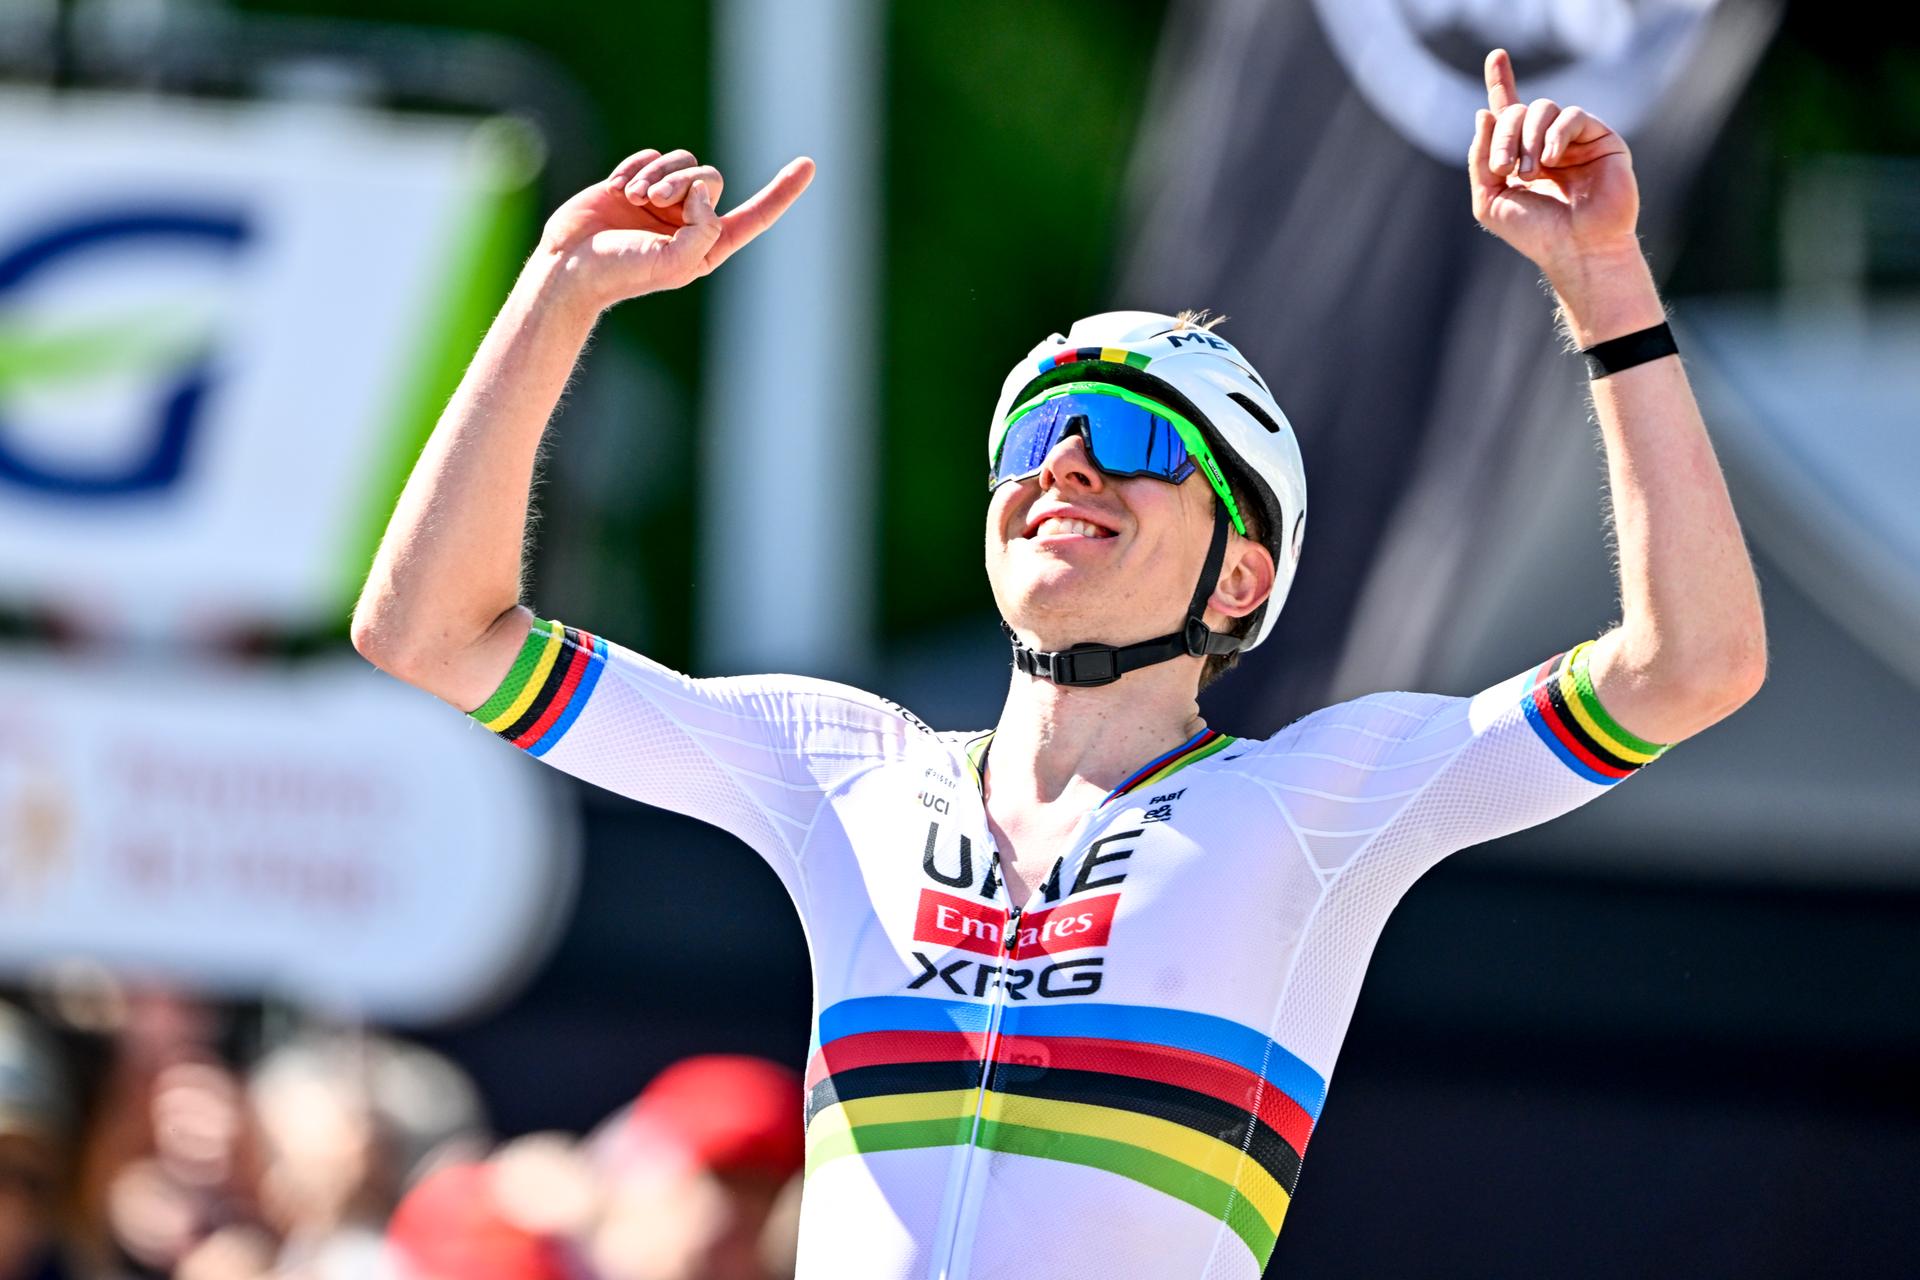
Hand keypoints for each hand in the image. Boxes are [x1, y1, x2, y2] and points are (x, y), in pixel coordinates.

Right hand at [539, 148, 814, 310]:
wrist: (569, 266)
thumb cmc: (621, 272)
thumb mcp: (676, 262)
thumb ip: (704, 228)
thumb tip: (704, 191)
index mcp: (708, 245)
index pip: (755, 217)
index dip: (781, 192)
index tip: (808, 165)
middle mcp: (689, 222)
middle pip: (711, 178)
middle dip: (683, 182)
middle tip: (652, 200)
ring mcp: (662, 201)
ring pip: (682, 161)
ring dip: (659, 173)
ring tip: (633, 196)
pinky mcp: (635, 181)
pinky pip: (652, 155)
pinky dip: (636, 167)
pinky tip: (616, 189)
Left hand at [1469, 49, 1640, 277]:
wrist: (1576, 249)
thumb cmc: (1535, 233)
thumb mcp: (1490, 199)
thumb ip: (1480, 158)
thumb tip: (1484, 112)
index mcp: (1520, 155)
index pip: (1508, 111)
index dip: (1501, 82)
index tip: (1496, 56)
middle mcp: (1547, 143)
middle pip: (1517, 110)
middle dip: (1503, 134)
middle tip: (1503, 168)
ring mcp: (1575, 139)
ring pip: (1543, 108)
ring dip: (1527, 136)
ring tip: (1528, 171)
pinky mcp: (1601, 138)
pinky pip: (1573, 116)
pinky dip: (1555, 133)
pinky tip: (1550, 159)